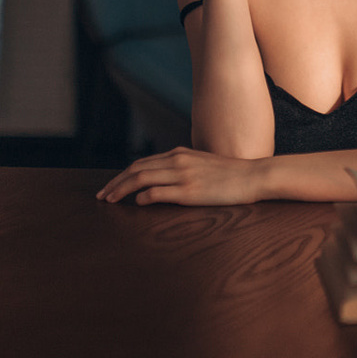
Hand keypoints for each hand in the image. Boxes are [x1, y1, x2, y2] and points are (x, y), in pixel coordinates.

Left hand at [96, 146, 269, 205]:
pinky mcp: (190, 190)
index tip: (111, 187)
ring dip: (122, 189)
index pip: (142, 163)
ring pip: (141, 178)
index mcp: (180, 154)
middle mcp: (178, 161)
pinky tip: (137, 203)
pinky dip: (143, 196)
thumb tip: (166, 182)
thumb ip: (184, 169)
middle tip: (101, 196)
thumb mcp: (204, 166)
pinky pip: (159, 191)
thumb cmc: (232, 175)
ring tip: (110, 201)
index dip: (123, 175)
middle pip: (136, 169)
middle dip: (115, 183)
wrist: (254, 176)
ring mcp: (183, 175)